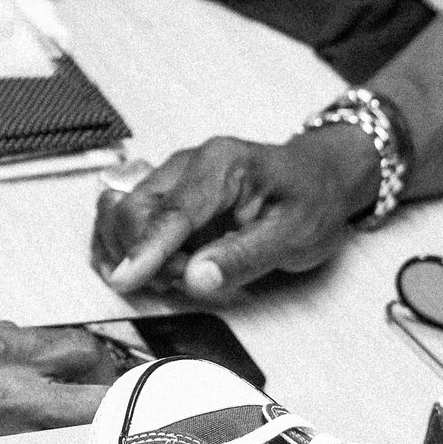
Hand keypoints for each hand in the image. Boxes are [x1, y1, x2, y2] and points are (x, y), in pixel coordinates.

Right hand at [91, 132, 368, 298]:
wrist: (319, 180)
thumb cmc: (311, 202)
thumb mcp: (294, 236)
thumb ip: (243, 258)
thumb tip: (195, 279)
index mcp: (222, 165)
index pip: (173, 211)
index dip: (146, 249)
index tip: (126, 280)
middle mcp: (188, 163)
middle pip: (135, 210)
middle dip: (148, 256)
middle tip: (189, 278)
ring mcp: (172, 177)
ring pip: (123, 214)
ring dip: (137, 253)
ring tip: (180, 270)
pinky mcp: (166, 194)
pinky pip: (127, 218)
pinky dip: (128, 246)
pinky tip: (151, 265)